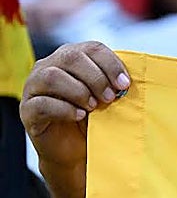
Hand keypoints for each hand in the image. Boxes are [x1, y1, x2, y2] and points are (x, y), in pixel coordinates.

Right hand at [20, 42, 128, 171]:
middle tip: (110, 97)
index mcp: (71, 56)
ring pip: (52, 77)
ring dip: (79, 91)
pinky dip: (65, 109)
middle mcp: (48, 66)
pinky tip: (80, 116)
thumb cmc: (94, 117)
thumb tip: (129, 79)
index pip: (92, 48)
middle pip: (71, 57)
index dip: (111, 64)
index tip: (125, 84)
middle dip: (96, 77)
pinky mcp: (27, 110)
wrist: (76, 149)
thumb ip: (114, 81)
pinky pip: (42, 103)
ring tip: (94, 107)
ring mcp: (33, 87)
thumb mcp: (107, 94)